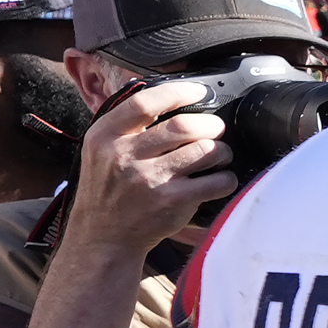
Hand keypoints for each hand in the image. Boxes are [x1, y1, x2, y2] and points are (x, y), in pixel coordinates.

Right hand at [69, 81, 234, 253]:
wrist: (103, 235)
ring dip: (222, 150)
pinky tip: (220, 178)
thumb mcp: (101, 150)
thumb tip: (168, 98)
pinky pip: (216, 182)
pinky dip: (226, 178)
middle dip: (210, 124)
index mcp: (105, 135)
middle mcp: (125, 155)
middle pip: (183, 125)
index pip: (145, 103)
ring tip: (220, 153)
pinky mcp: (172, 201)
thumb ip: (126, 125)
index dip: (178, 92)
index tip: (199, 92)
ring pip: (205, 150)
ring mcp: (150, 179)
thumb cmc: (108, 188)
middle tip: (216, 129)